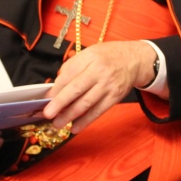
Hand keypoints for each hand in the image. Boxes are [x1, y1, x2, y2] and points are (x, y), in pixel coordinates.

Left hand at [43, 41, 157, 133]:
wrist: (134, 60)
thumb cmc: (108, 56)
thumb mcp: (89, 52)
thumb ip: (72, 66)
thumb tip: (56, 86)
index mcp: (90, 58)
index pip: (68, 75)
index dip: (55, 89)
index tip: (45, 100)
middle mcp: (99, 71)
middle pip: (76, 89)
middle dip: (60, 104)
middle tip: (47, 114)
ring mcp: (108, 85)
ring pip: (86, 103)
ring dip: (70, 116)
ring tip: (57, 124)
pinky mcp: (115, 97)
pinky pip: (98, 111)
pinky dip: (86, 121)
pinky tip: (75, 128)